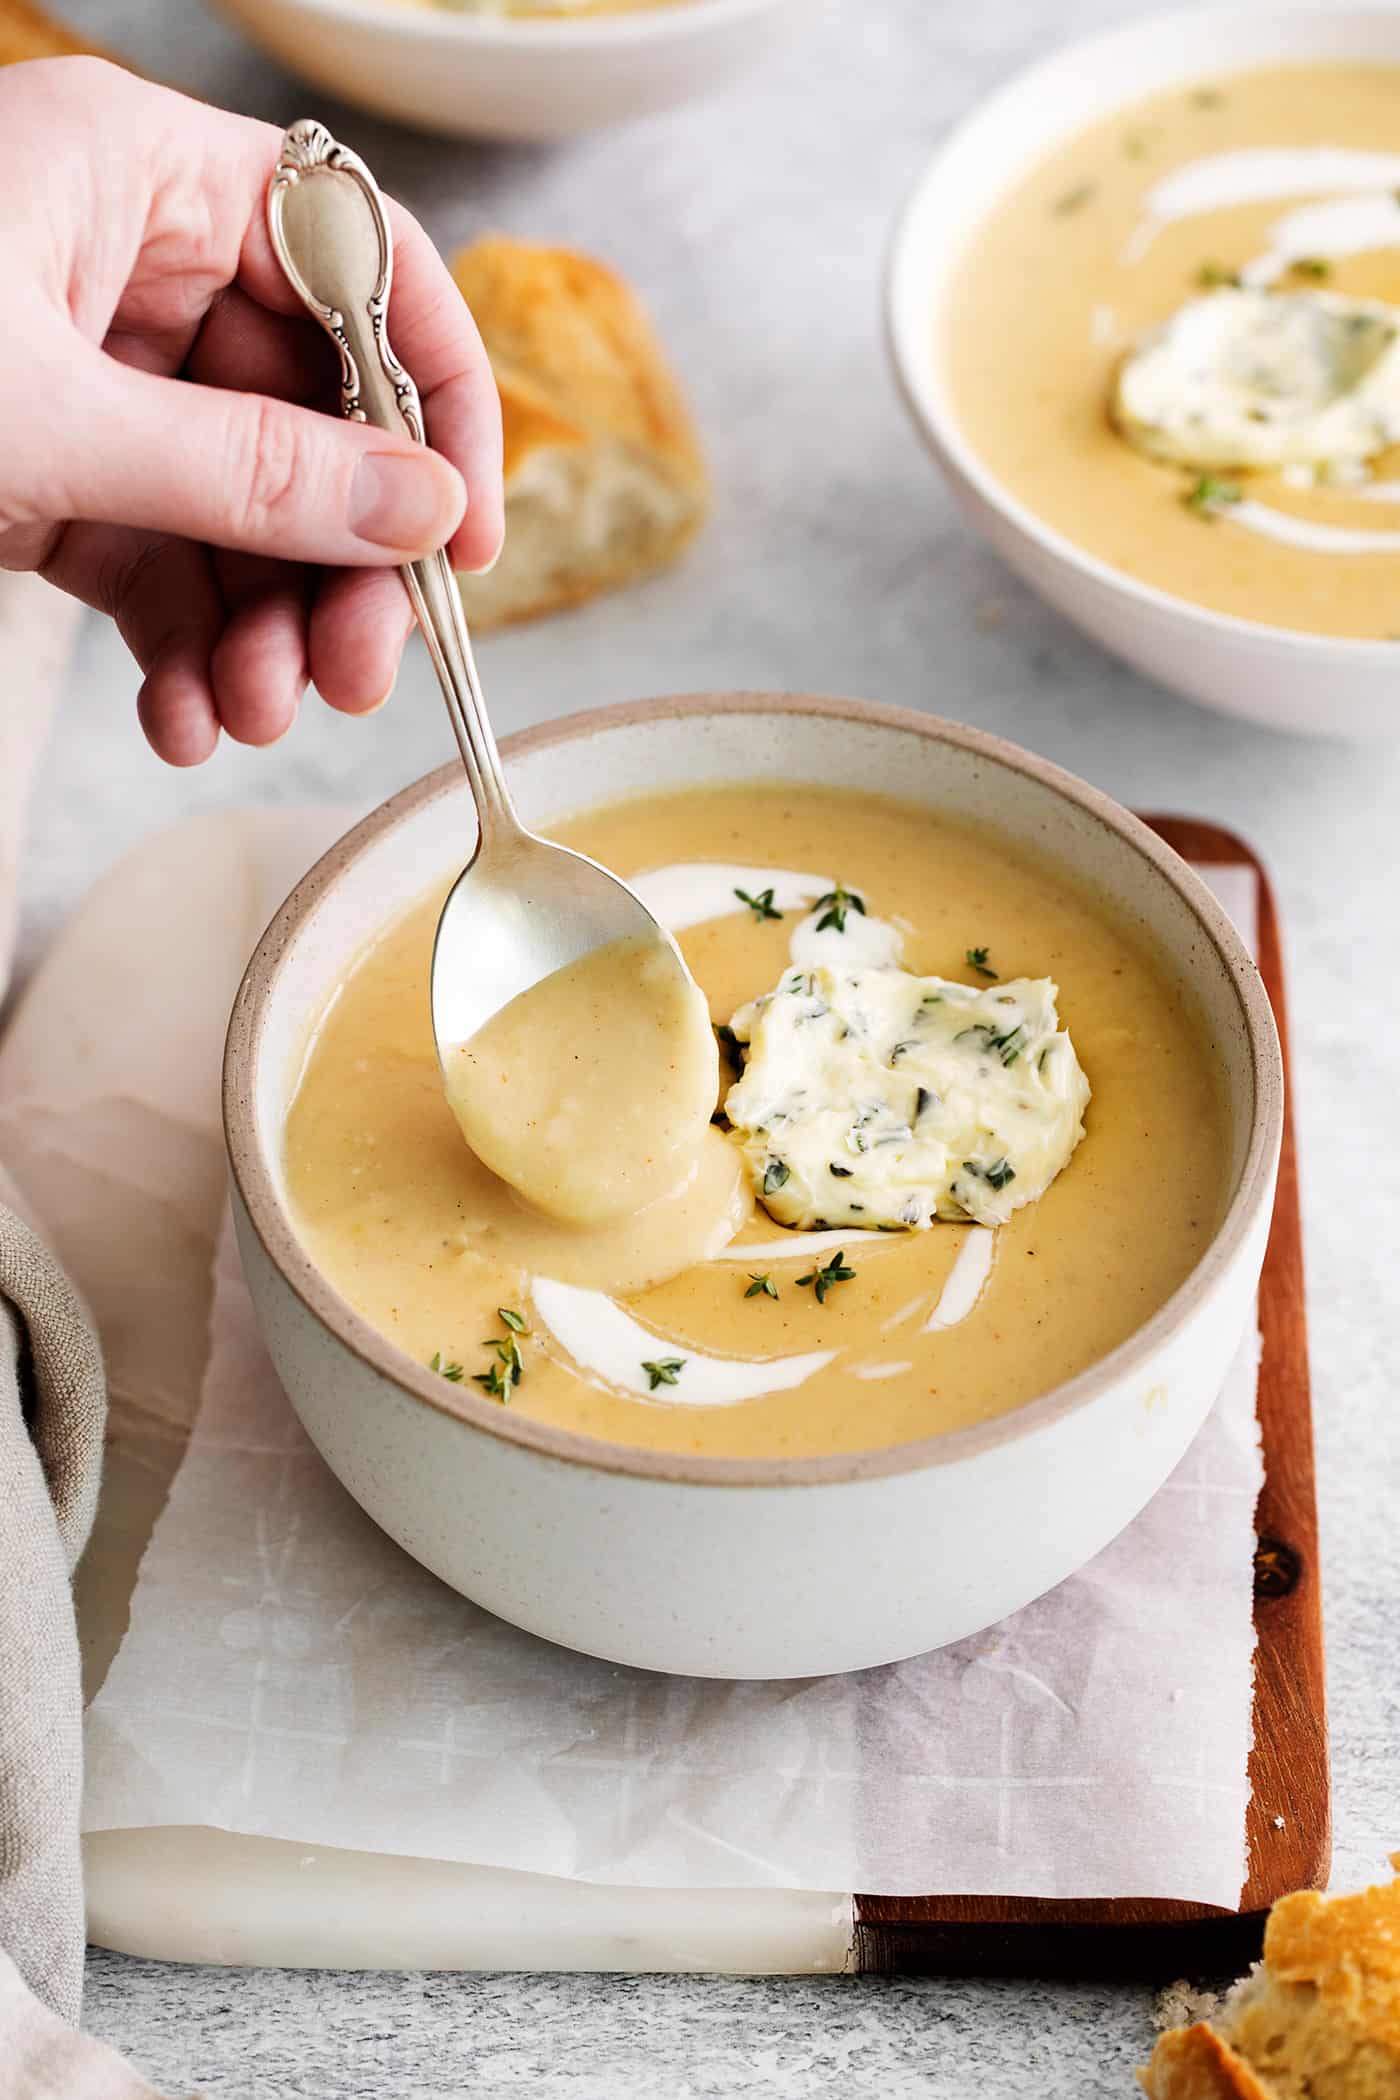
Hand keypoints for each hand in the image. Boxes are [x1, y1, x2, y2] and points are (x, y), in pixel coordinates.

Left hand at [0, 59, 503, 763]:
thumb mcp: (48, 422)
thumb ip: (250, 470)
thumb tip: (417, 508)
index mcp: (141, 180)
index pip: (362, 264)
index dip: (436, 397)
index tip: (463, 533)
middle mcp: (128, 267)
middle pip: (311, 415)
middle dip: (335, 563)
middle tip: (355, 674)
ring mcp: (89, 374)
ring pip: (239, 508)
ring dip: (262, 629)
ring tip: (254, 718)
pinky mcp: (45, 470)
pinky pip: (156, 559)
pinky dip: (182, 647)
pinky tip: (187, 718)